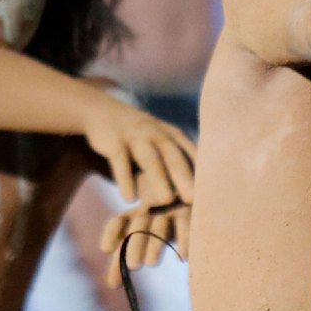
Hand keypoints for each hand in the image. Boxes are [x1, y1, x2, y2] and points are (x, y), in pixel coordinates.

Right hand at [81, 95, 196, 203]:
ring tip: (167, 201)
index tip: (212, 192)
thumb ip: (172, 158)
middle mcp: (155, 132)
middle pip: (173, 155)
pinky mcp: (113, 141)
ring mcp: (134, 135)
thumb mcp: (157, 138)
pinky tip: (129, 199)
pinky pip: (120, 161)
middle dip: (184, 176)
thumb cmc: (135, 133)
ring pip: (149, 158)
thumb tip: (190, 192)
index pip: (191, 152)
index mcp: (170, 134)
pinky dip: (125, 180)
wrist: (98, 109)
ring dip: (159, 179)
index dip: (201, 171)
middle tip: (194, 199)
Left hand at [99, 202, 189, 286]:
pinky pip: (186, 226)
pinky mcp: (189, 212)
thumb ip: (124, 261)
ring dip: (155, 244)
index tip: (105, 250)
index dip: (111, 233)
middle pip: (138, 226)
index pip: (118, 222)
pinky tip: (183, 256)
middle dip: (135, 246)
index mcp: (133, 216)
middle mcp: (149, 211)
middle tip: (133, 266)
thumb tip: (112, 285)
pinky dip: (184, 240)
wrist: (186, 204)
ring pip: (160, 226)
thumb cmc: (159, 230)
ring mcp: (169, 210)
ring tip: (151, 264)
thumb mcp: (140, 242)